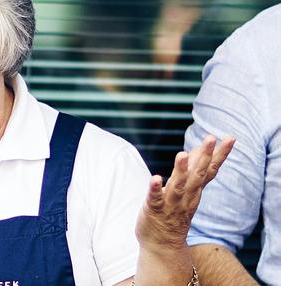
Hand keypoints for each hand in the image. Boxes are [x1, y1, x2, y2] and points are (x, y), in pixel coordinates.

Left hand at [136, 135, 234, 250]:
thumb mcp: (186, 191)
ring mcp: (171, 204)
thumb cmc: (173, 213)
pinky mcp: (154, 210)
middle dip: (204, 156)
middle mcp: (186, 196)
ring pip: (178, 186)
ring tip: (182, 155)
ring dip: (181, 171)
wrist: (163, 246)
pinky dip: (156, 189)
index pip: (209, 170)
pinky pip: (155, 199)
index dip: (220, 154)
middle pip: (197, 175)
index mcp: (194, 191)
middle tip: (210, 138)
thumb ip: (191, 172)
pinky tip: (155, 178)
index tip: (230, 138)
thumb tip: (196, 150)